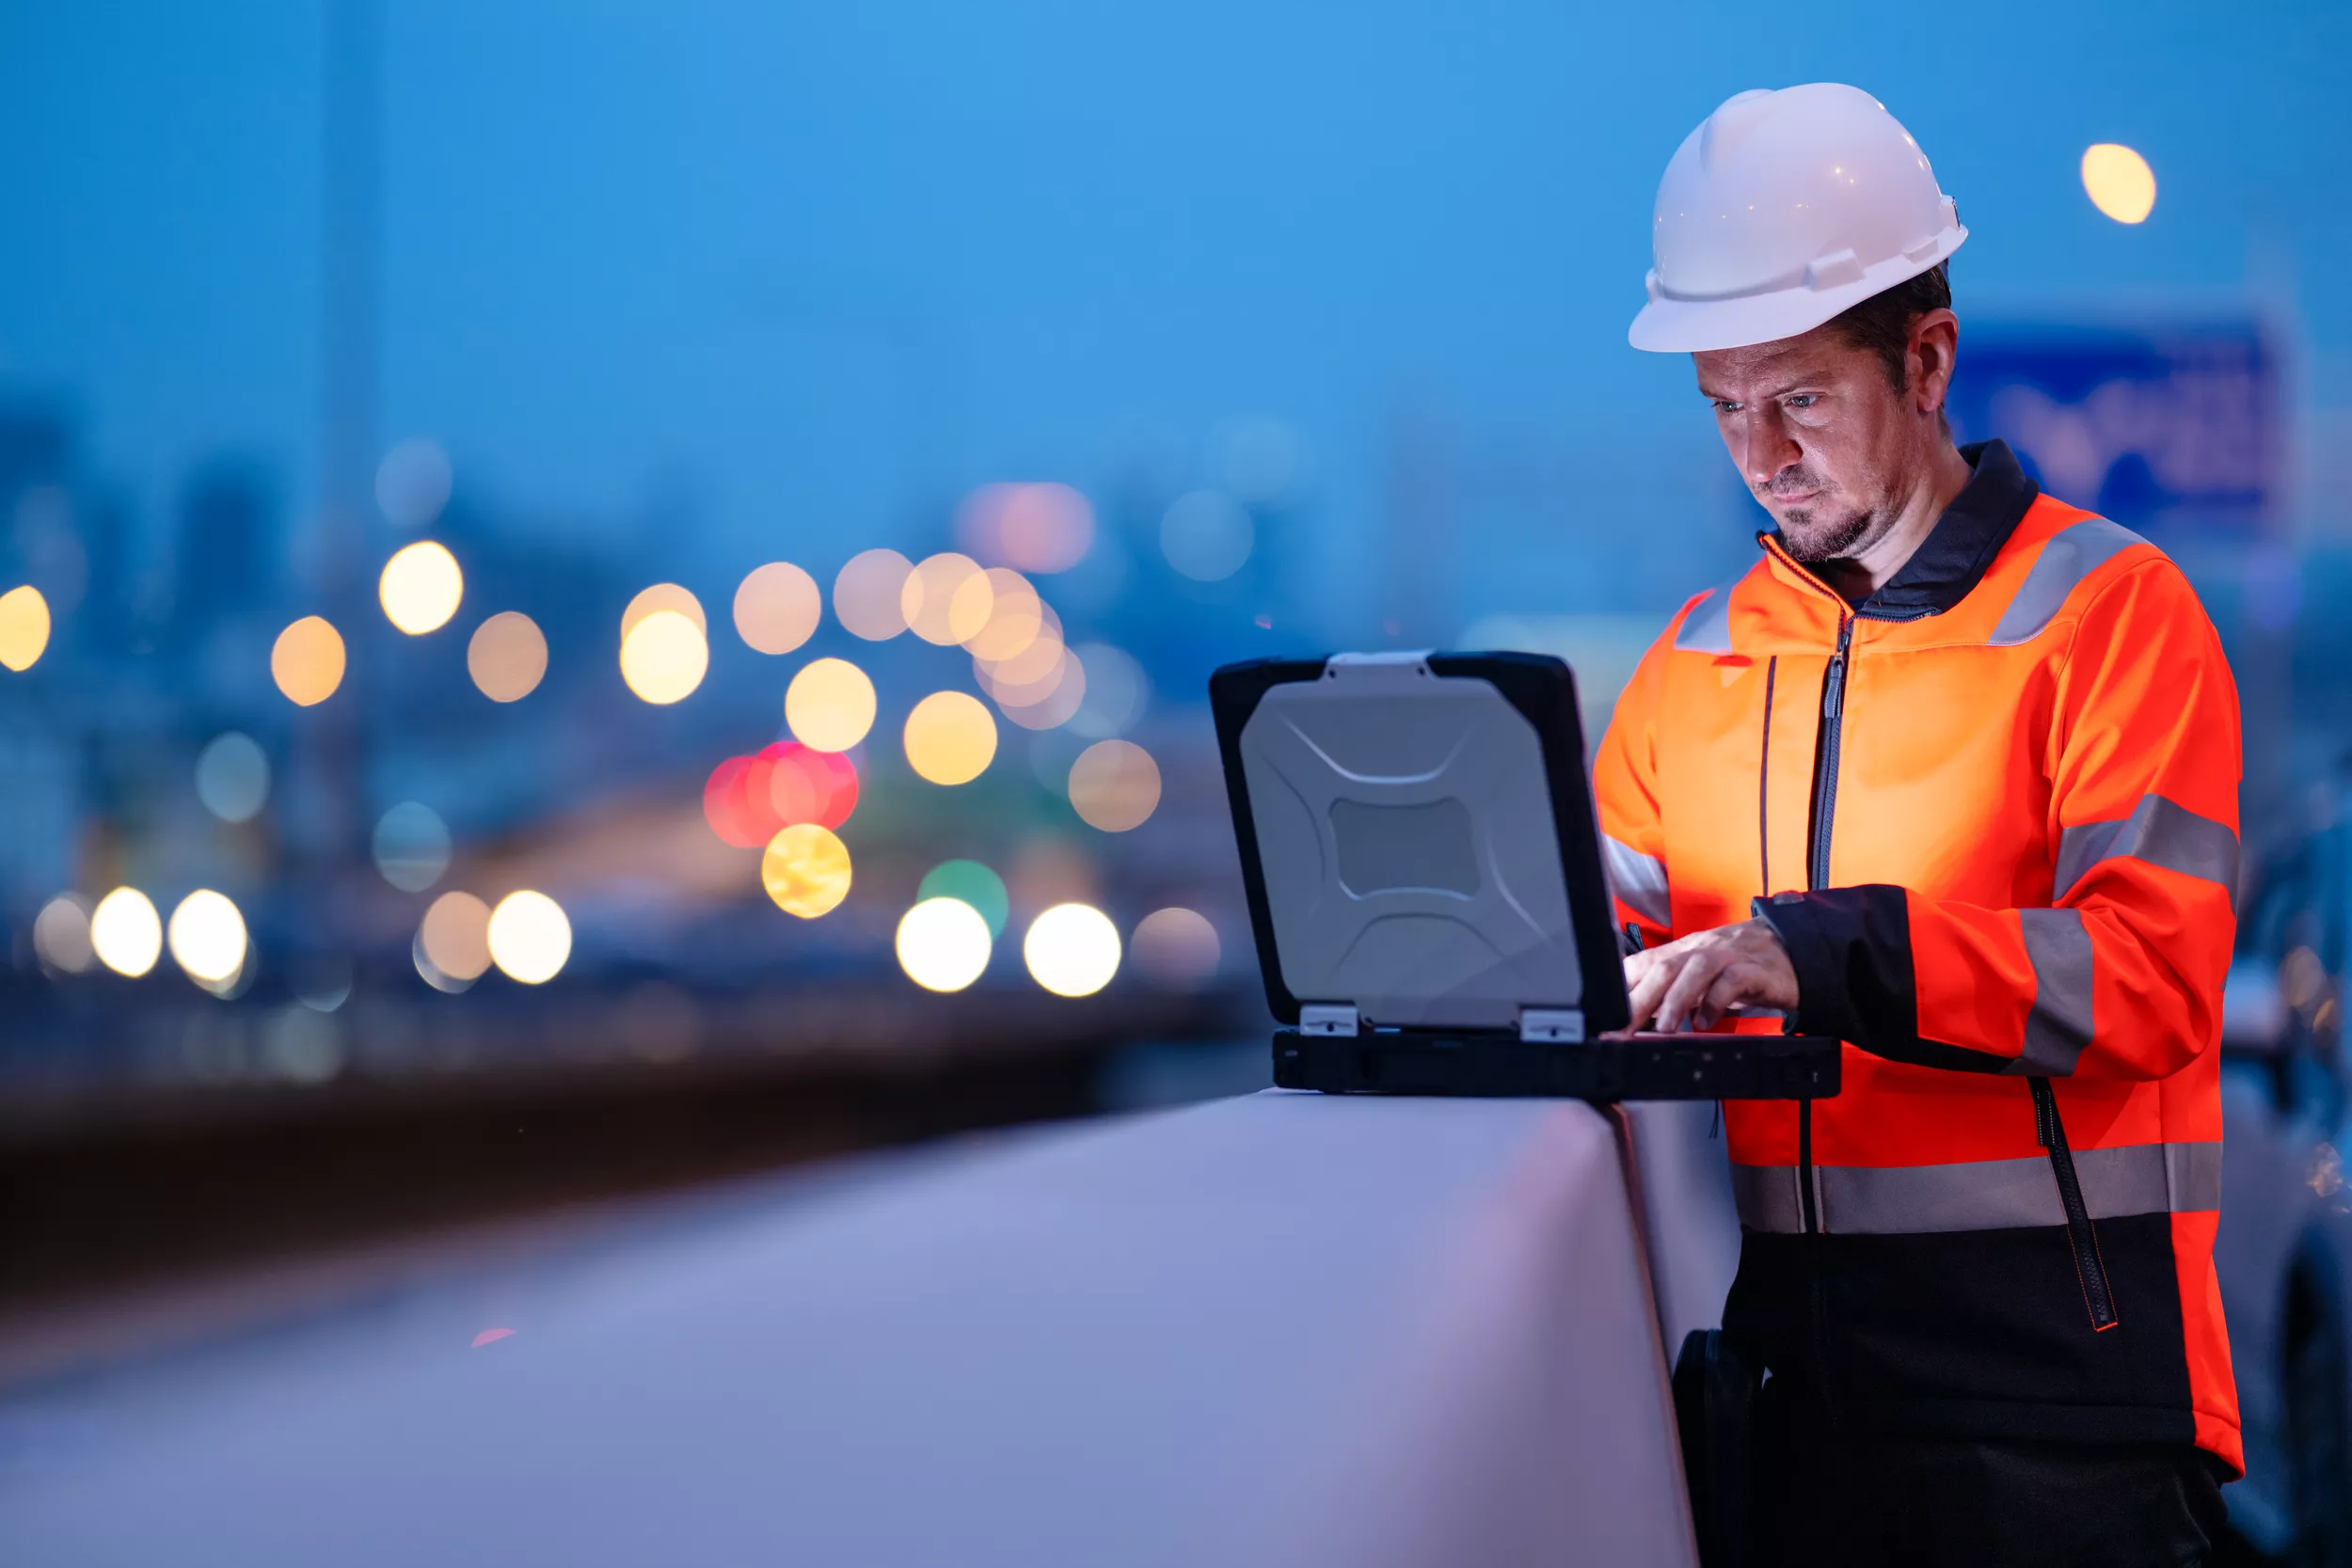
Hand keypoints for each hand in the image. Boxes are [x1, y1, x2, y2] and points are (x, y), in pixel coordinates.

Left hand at [1610, 918, 1798, 1035]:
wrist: (1793, 950)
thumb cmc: (1742, 964)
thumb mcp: (1702, 975)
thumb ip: (1672, 989)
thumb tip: (1638, 1015)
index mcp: (1683, 951)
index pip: (1644, 962)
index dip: (1622, 988)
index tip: (1607, 1019)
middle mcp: (1701, 949)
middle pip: (1663, 966)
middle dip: (1639, 999)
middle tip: (1624, 1031)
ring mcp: (1728, 956)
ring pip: (1695, 969)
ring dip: (1676, 999)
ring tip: (1664, 1028)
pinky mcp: (1755, 970)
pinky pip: (1732, 981)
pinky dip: (1716, 1002)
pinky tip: (1706, 1023)